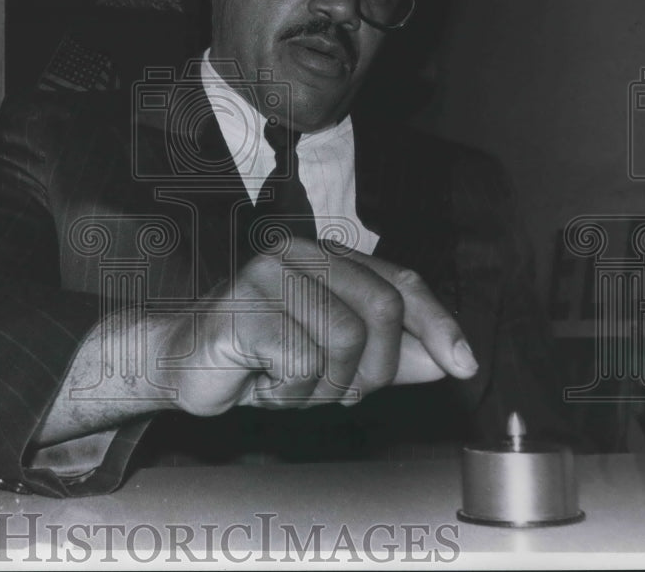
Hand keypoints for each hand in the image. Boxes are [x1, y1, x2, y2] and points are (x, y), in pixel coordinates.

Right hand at [162, 240, 477, 416]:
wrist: (180, 364)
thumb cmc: (257, 357)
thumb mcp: (333, 360)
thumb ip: (389, 355)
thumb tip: (448, 359)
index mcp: (326, 257)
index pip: (400, 283)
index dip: (438, 324)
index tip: (464, 364)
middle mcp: (300, 253)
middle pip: (381, 311)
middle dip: (373, 369)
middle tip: (336, 390)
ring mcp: (269, 275)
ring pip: (344, 342)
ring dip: (324, 386)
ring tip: (290, 382)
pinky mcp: (246, 307)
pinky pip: (302, 362)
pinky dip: (290, 391)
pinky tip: (263, 381)